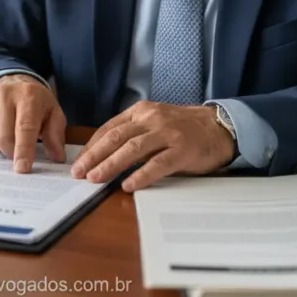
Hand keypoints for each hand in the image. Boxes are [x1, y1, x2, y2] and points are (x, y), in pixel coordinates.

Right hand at [0, 74, 65, 172]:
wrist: (14, 82)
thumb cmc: (35, 103)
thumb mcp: (53, 114)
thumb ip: (55, 135)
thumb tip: (57, 157)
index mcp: (28, 96)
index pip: (24, 128)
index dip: (23, 151)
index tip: (22, 168)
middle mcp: (4, 93)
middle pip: (3, 137)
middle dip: (11, 152)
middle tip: (17, 153)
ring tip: (8, 141)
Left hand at [70, 102, 235, 191]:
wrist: (219, 127)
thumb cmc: (182, 129)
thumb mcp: (153, 123)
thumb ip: (132, 134)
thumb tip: (102, 154)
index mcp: (140, 112)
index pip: (109, 129)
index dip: (91, 146)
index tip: (78, 162)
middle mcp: (151, 119)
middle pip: (116, 138)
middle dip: (94, 156)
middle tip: (79, 172)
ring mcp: (167, 133)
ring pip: (132, 149)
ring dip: (111, 164)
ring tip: (95, 178)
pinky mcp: (182, 150)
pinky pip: (158, 164)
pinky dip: (141, 174)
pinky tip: (128, 184)